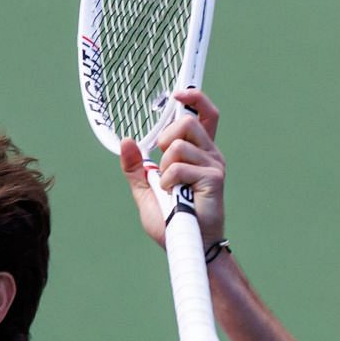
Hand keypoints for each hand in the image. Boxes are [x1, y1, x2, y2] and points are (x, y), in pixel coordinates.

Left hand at [116, 89, 225, 250]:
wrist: (187, 245)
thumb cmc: (172, 220)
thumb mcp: (147, 190)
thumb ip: (136, 168)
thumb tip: (126, 141)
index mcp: (198, 152)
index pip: (205, 114)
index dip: (194, 98)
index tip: (178, 95)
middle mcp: (210, 154)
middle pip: (187, 122)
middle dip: (166, 138)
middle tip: (162, 162)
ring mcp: (213, 165)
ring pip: (178, 145)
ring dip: (164, 168)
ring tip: (169, 188)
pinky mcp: (213, 179)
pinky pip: (178, 167)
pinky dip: (167, 182)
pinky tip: (174, 196)